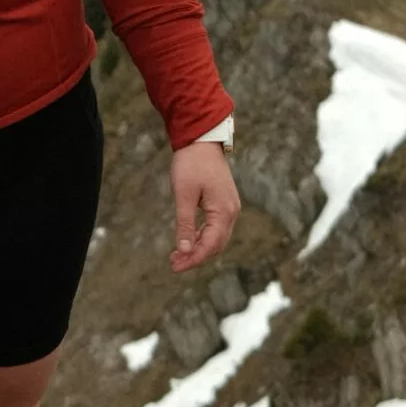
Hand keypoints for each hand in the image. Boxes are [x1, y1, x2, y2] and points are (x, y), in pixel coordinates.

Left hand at [169, 140, 239, 273]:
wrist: (201, 140)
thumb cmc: (191, 164)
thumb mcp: (184, 195)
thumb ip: (185, 224)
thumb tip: (184, 250)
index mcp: (223, 212)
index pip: (210, 245)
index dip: (192, 259)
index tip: (175, 267)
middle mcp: (231, 212)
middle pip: (216, 245)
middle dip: (195, 257)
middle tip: (173, 263)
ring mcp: (230, 207)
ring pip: (217, 238)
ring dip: (199, 248)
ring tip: (177, 255)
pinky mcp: (225, 203)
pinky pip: (216, 227)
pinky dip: (202, 236)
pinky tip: (188, 240)